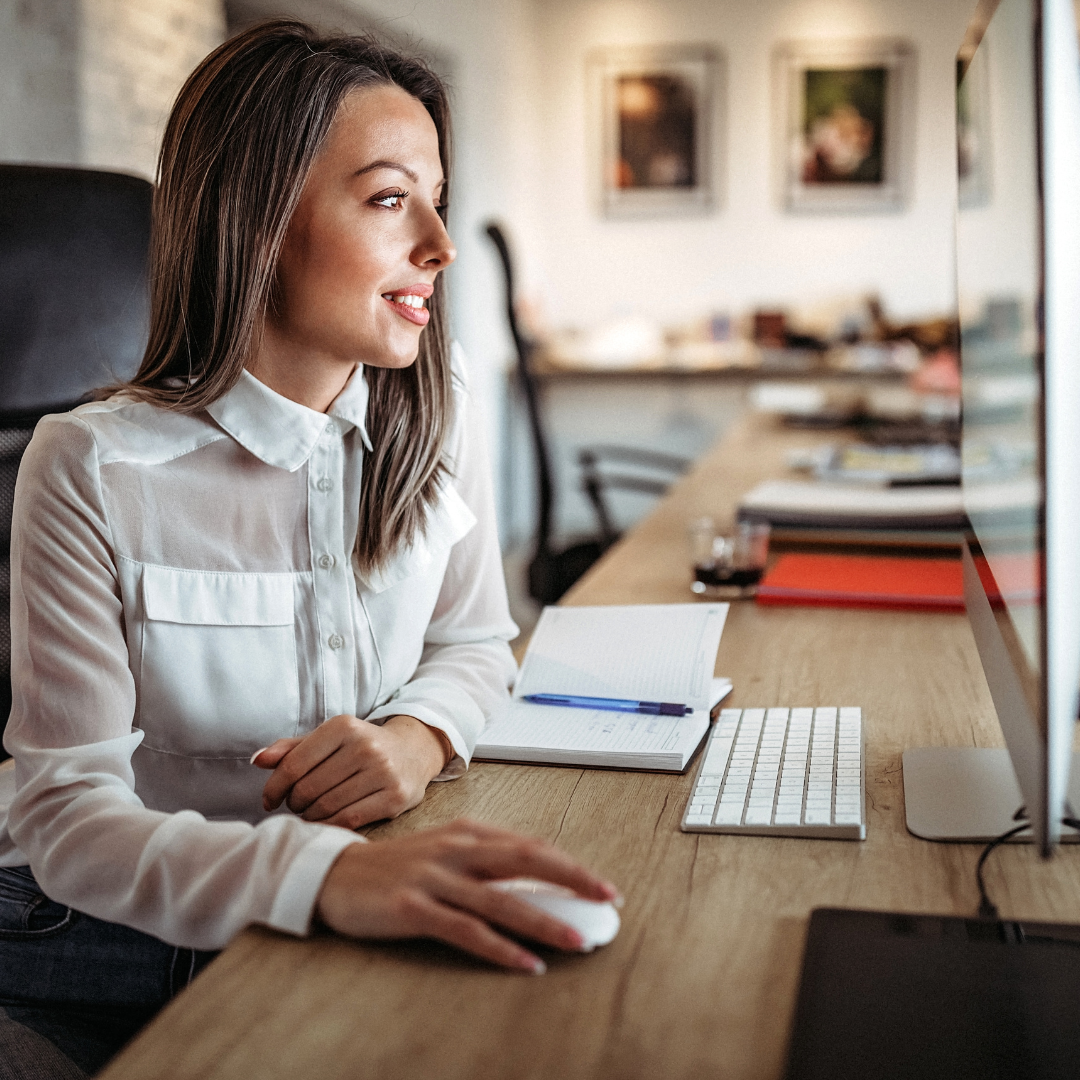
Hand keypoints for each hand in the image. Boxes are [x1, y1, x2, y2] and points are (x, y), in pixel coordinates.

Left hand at [253, 714, 451, 827]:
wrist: (413, 751)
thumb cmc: (361, 746)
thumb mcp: (330, 738)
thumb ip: (293, 748)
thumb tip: (258, 760)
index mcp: (344, 726)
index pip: (294, 764)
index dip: (274, 787)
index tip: (269, 799)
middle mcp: (365, 746)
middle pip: (308, 788)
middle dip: (294, 802)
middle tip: (295, 805)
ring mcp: (383, 772)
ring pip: (327, 806)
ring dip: (310, 816)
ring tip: (310, 812)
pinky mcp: (396, 797)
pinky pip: (349, 819)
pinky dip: (330, 825)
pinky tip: (326, 821)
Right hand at [316, 818, 620, 972]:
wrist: (334, 873)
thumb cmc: (398, 867)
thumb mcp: (445, 853)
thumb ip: (486, 862)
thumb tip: (538, 885)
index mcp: (468, 832)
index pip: (531, 846)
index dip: (570, 865)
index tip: (602, 886)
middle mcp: (456, 848)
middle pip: (526, 860)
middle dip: (572, 879)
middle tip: (607, 900)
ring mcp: (434, 877)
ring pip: (501, 900)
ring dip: (544, 920)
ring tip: (577, 940)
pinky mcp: (413, 907)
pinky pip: (466, 930)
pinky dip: (501, 949)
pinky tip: (526, 963)